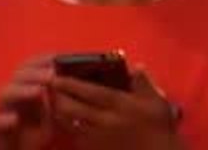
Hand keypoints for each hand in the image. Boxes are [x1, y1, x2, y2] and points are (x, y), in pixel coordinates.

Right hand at [0, 56, 54, 149]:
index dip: (41, 60)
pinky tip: (14, 119)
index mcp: (26, 88)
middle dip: (35, 73)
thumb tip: (73, 83)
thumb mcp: (51, 115)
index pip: (30, 67)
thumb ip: (58, 100)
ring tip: (39, 91)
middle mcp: (13, 96)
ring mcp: (2, 111)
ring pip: (5, 94)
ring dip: (22, 90)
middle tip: (52, 74)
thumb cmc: (33, 131)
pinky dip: (3, 119)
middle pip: (18, 76)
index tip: (57, 57)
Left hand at [51, 67, 181, 149]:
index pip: (90, 92)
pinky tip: (65, 122)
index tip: (57, 77)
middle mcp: (105, 120)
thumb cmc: (159, 127)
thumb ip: (143, 82)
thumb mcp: (157, 101)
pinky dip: (68, 128)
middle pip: (74, 108)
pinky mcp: (95, 149)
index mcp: (120, 105)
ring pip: (70, 124)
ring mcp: (98, 138)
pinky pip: (76, 137)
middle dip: (58, 97)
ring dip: (59, 112)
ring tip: (52, 103)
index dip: (72, 84)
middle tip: (48, 88)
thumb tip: (134, 66)